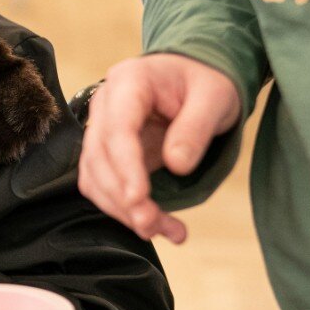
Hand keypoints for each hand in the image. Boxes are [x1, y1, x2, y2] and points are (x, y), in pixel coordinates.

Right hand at [77, 54, 242, 243]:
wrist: (195, 79)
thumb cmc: (205, 83)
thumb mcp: (215, 97)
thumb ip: (196, 128)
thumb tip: (177, 166)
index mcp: (129, 82)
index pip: (117, 128)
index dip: (125, 166)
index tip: (139, 199)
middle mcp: (106, 105)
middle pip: (99, 157)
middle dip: (122, 197)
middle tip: (153, 225)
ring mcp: (103, 129)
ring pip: (95, 177)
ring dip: (122, 210)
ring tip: (164, 230)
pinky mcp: (108, 153)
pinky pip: (104, 186)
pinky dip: (124, 211)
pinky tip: (156, 225)